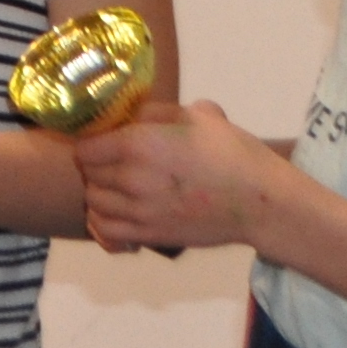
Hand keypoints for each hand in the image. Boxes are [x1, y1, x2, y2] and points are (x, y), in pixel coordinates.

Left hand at [78, 99, 282, 254]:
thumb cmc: (233, 153)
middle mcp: (132, 179)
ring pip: (93, 202)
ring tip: (117, 185)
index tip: (103, 139)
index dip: (90, 141)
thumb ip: (157, 112)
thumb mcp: (198, 116)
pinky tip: (116, 212)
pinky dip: (103, 221)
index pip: (85, 146)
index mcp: (140, 144)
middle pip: (88, 173)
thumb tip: (131, 113)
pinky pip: (105, 231)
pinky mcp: (150, 235)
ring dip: (100, 192)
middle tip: (114, 160)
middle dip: (97, 165)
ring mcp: (139, 211)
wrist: (261, 203)